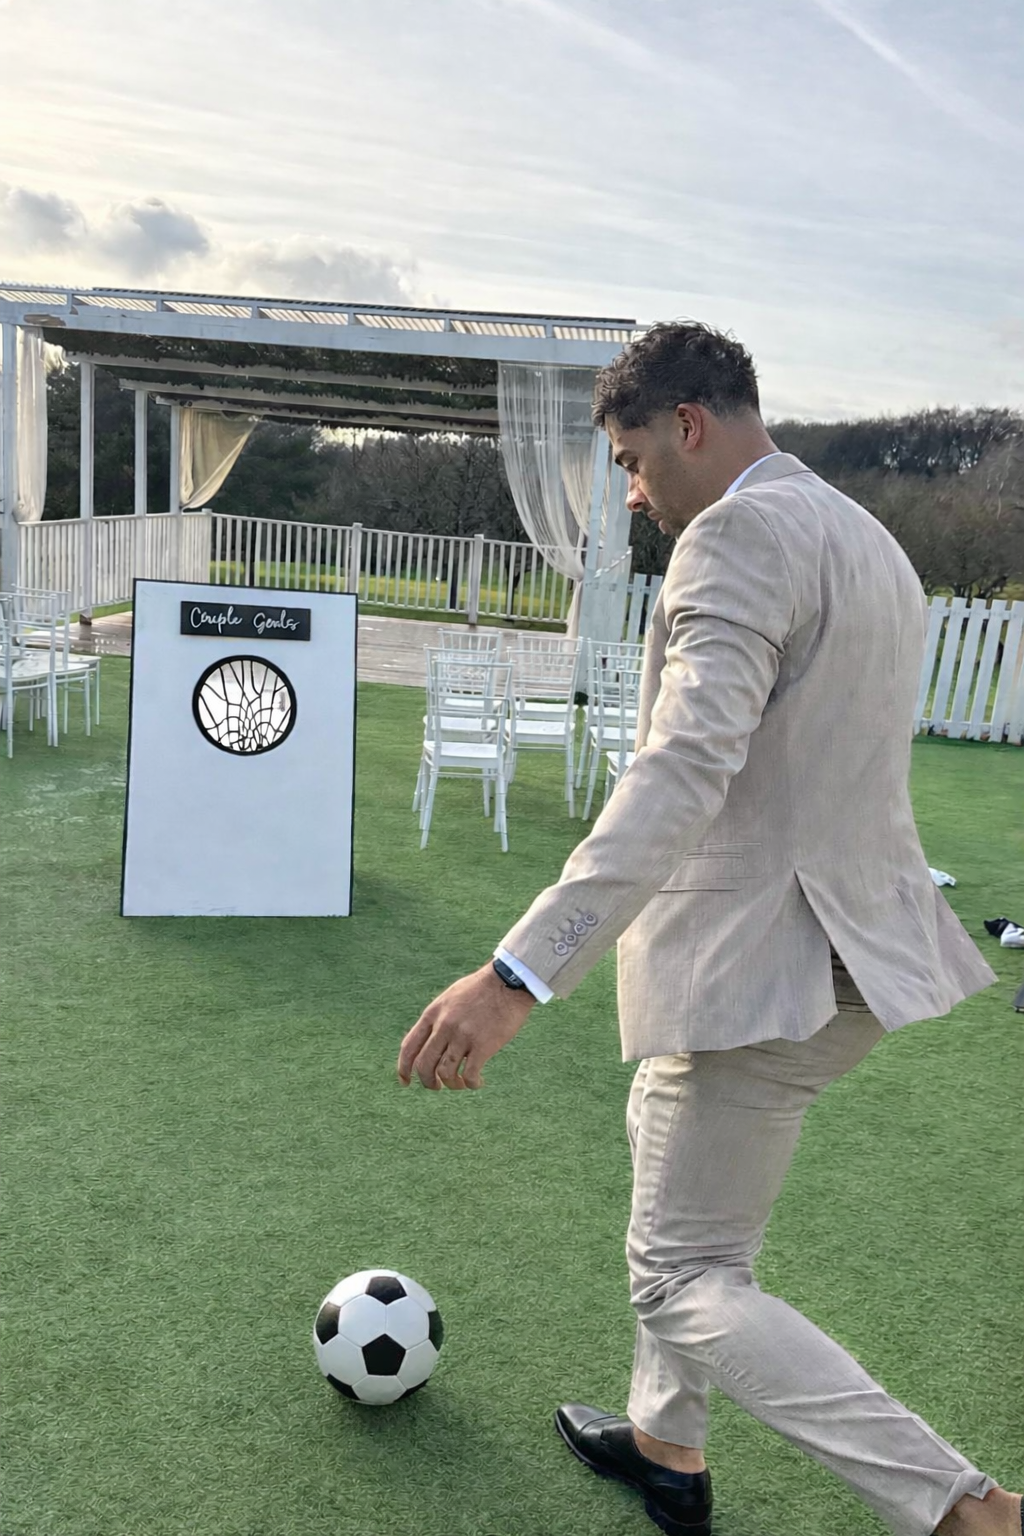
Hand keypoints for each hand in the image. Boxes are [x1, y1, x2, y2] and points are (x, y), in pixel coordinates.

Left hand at [397, 964, 535, 1090]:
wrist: (507, 982)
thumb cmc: (481, 988)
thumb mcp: (450, 997)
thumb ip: (439, 1018)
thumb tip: (430, 1040)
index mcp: (433, 1014)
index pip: (409, 1047)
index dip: (403, 1068)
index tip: (405, 1082)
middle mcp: (444, 1026)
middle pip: (424, 1065)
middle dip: (428, 1082)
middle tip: (437, 1087)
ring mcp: (462, 1036)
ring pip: (445, 1073)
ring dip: (452, 1084)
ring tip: (461, 1083)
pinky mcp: (483, 1045)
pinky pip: (470, 1074)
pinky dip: (471, 1084)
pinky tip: (477, 1082)